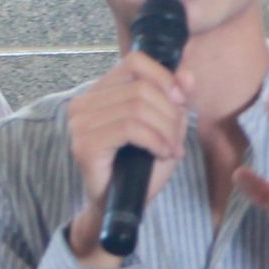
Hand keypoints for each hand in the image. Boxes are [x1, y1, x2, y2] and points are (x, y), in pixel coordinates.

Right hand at [63, 50, 193, 264]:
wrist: (118, 207)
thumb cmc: (139, 168)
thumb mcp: (165, 128)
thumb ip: (175, 100)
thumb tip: (187, 75)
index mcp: (101, 92)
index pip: (135, 61)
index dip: (165, 78)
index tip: (182, 102)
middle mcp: (85, 103)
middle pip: (141, 88)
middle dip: (170, 114)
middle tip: (177, 140)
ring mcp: (81, 123)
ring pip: (137, 107)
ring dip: (165, 130)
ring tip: (171, 150)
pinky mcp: (85, 144)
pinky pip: (129, 128)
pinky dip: (155, 140)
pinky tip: (163, 153)